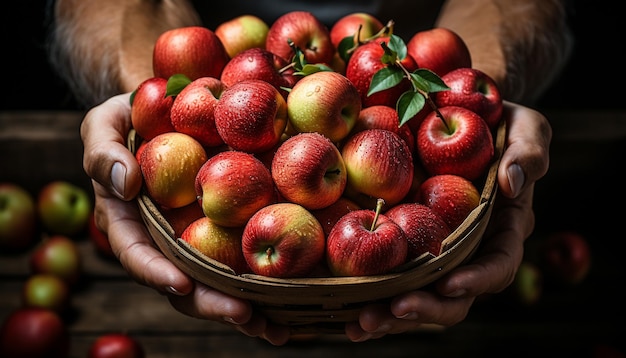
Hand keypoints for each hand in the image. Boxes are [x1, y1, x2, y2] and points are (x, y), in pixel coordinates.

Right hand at [80, 93, 290, 344]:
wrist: (172, 108)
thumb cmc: (132, 118)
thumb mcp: (104, 124)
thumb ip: (103, 152)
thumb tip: (125, 183)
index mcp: (130, 221)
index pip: (137, 254)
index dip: (155, 273)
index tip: (181, 285)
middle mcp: (166, 239)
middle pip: (185, 282)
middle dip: (213, 304)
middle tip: (245, 315)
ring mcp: (199, 237)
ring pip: (219, 282)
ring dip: (247, 309)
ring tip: (277, 327)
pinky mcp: (230, 228)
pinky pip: (246, 257)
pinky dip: (267, 282)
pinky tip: (296, 299)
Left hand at [345, 101, 551, 341]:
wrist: (459, 115)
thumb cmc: (499, 124)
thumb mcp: (525, 128)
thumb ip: (528, 153)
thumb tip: (512, 184)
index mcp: (502, 230)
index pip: (497, 266)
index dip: (476, 281)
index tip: (448, 286)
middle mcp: (468, 250)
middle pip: (452, 297)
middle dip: (423, 310)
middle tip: (388, 312)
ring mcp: (434, 251)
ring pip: (417, 296)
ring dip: (390, 315)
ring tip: (359, 325)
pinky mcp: (404, 244)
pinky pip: (388, 275)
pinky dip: (368, 296)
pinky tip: (342, 313)